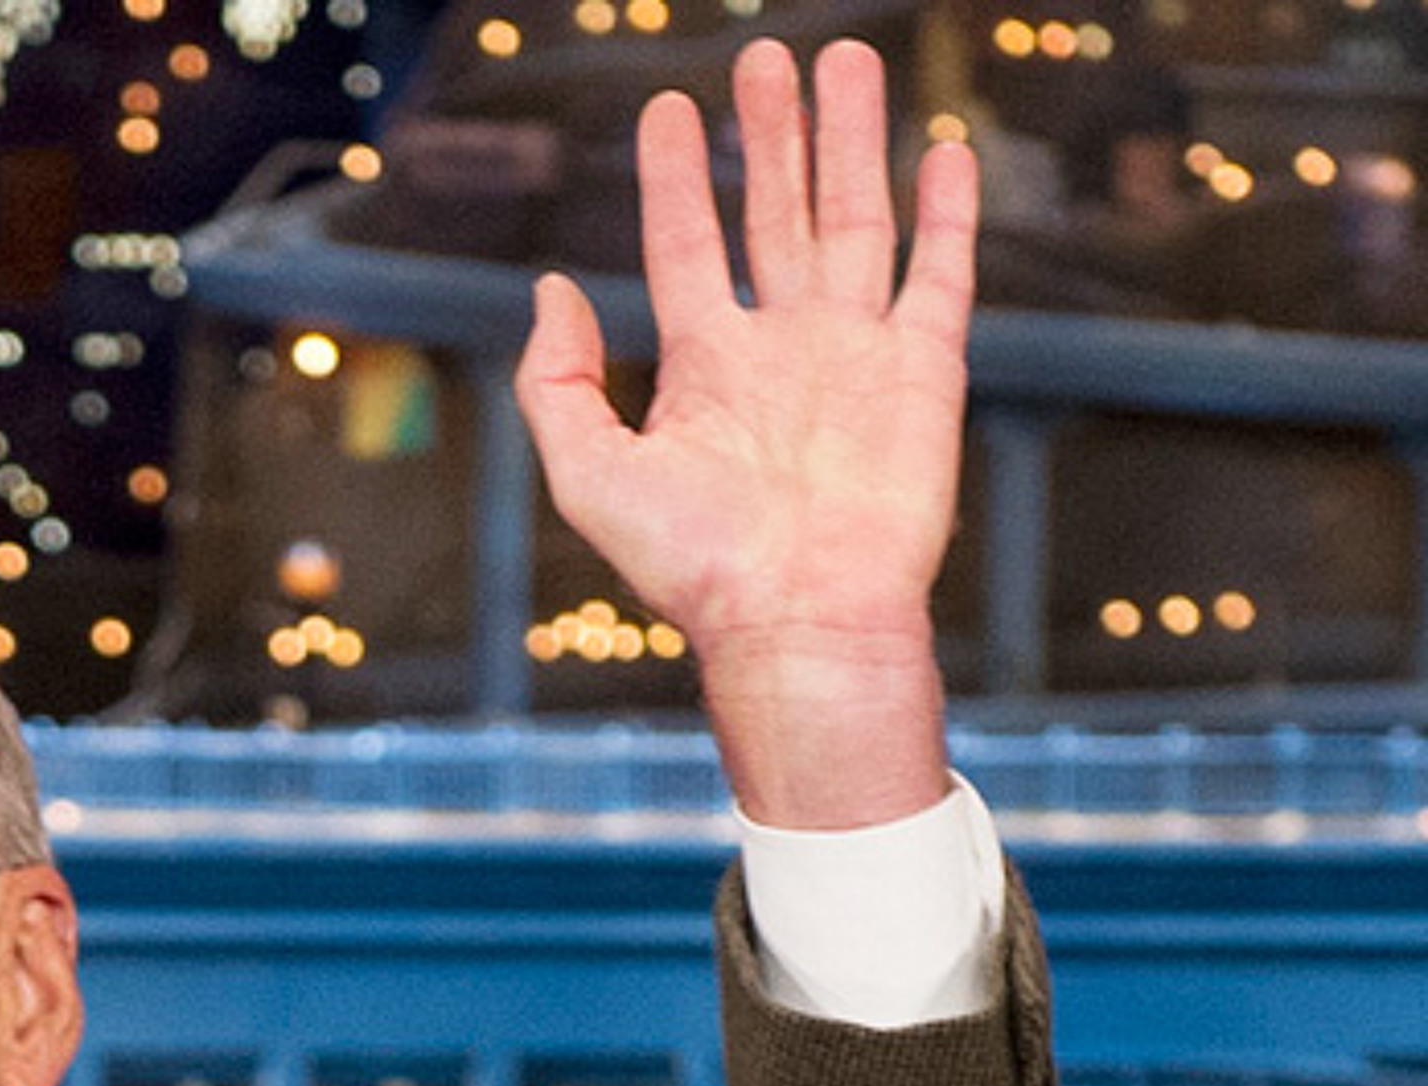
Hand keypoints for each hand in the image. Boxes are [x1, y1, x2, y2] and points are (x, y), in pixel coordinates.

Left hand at [513, 38, 970, 825]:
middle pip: (773, 213)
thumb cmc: (694, 567)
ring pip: (855, 219)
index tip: (667, 107)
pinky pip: (938, 276)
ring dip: (850, 142)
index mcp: (704, 368)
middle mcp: (781, 349)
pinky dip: (945, 214)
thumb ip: (556, 384)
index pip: (685, 244)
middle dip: (769, 135)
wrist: (798, 618)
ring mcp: (855, 356)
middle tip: (766, 56)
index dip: (674, 177)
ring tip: (845, 62)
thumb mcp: (590, 476)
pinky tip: (942, 154)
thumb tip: (551, 289)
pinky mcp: (924, 373)